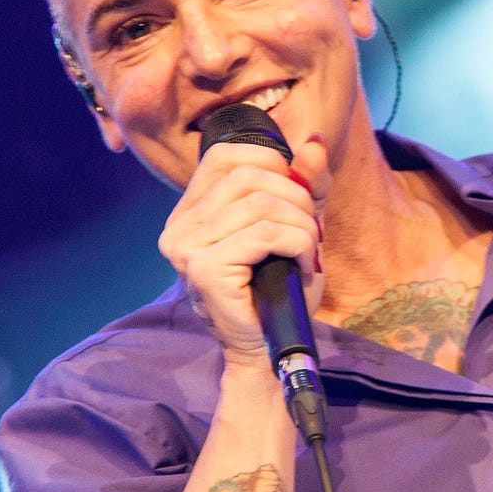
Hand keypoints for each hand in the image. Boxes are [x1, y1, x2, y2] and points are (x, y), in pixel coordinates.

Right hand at [159, 132, 329, 365]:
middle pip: (249, 176)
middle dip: (296, 197)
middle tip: (310, 231)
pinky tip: (303, 263)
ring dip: (301, 224)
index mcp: (191, 212)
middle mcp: (178, 227)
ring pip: (261, 204)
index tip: (296, 196)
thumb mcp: (297, 226)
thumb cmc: (280, 291)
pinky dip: (298, 243)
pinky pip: (265, 234)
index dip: (271, 163)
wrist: (270, 351)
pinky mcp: (204, 269)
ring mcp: (185, 248)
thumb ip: (305, 184)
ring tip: (308, 250)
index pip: (225, 155)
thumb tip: (314, 140)